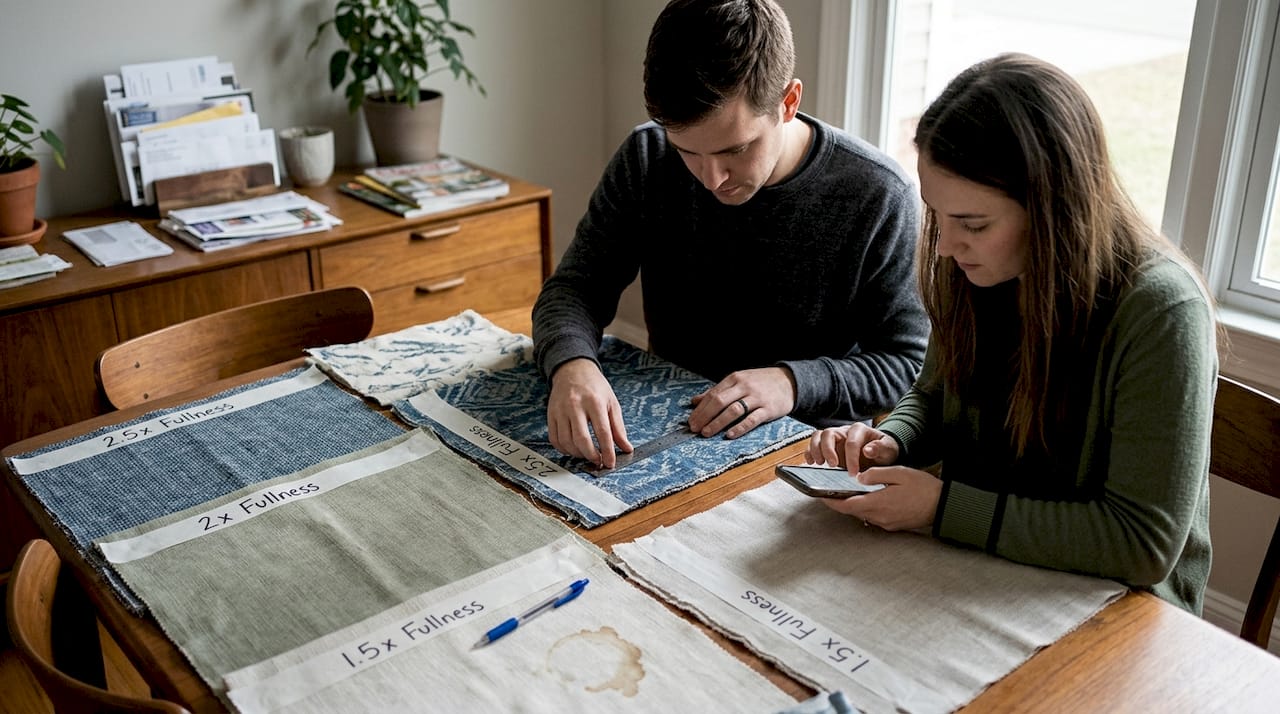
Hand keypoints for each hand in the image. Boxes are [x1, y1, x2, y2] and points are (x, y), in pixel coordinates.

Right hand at [546, 358, 632, 467]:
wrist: (573, 370)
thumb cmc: (594, 387)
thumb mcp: (612, 403)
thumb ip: (618, 427)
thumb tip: (626, 448)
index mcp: (595, 401)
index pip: (602, 431)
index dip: (607, 451)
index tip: (610, 463)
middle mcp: (575, 405)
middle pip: (581, 439)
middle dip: (591, 455)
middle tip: (598, 462)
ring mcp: (560, 410)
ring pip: (566, 441)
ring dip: (577, 454)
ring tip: (587, 455)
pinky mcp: (551, 414)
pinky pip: (554, 438)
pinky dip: (564, 449)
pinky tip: (573, 449)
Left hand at [688, 367, 795, 438]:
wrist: (790, 381)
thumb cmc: (761, 382)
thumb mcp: (738, 381)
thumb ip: (717, 391)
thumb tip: (695, 401)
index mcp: (735, 379)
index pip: (713, 394)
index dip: (700, 409)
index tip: (691, 421)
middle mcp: (744, 386)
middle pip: (720, 401)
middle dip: (705, 416)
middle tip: (695, 428)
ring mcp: (757, 397)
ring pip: (734, 410)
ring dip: (718, 422)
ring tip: (706, 433)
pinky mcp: (768, 409)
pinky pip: (752, 419)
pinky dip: (740, 427)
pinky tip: (729, 435)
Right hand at [805, 422, 898, 471]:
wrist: (880, 454)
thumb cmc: (884, 451)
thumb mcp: (888, 450)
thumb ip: (880, 448)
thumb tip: (867, 450)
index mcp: (859, 430)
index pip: (851, 442)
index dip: (851, 458)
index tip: (853, 473)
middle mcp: (844, 431)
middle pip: (829, 434)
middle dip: (828, 450)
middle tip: (832, 465)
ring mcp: (834, 437)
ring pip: (818, 436)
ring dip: (815, 449)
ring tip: (819, 463)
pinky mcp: (827, 446)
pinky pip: (813, 444)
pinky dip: (809, 452)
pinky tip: (811, 462)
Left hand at [819, 465, 940, 530]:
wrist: (943, 505)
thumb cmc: (923, 487)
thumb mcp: (899, 473)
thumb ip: (876, 474)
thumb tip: (858, 478)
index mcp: (878, 503)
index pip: (847, 505)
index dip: (831, 501)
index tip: (820, 495)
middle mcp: (879, 517)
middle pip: (852, 511)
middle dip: (840, 502)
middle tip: (829, 491)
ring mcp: (886, 523)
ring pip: (862, 514)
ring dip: (853, 505)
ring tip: (846, 492)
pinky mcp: (892, 526)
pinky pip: (873, 517)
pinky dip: (866, 508)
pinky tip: (867, 498)